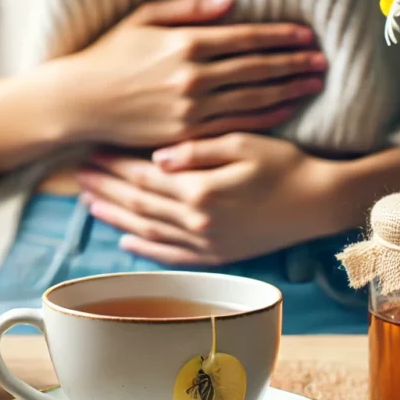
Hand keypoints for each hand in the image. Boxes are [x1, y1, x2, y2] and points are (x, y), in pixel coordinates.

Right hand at [46, 0, 326, 147]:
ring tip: (313, 84)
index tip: (307, 36)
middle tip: (323, 61)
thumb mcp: (143, 17)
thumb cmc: (110, 54)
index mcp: (186, 43)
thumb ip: (189, 7)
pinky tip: (286, 110)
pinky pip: (236, 126)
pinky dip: (265, 118)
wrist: (80, 101)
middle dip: (295, 64)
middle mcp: (193, 76)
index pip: (248, 38)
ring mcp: (191, 109)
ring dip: (288, 90)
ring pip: (254, 98)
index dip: (282, 36)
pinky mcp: (186, 134)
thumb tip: (232, 1)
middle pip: (258, 69)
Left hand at [75, 134, 399, 264]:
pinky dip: (146, 249)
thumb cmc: (286, 164)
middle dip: (106, 188)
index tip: (92, 150)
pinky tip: (126, 239)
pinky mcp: (218, 255)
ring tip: (90, 202)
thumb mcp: (244, 143)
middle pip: (138, 204)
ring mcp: (206, 242)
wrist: (320, 202)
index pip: (143, 176)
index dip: (115, 164)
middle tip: (78, 173)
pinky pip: (172, 256)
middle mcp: (197, 221)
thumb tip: (155, 157)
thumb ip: (197, 150)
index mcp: (200, 190)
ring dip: (116, 216)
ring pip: (148, 230)